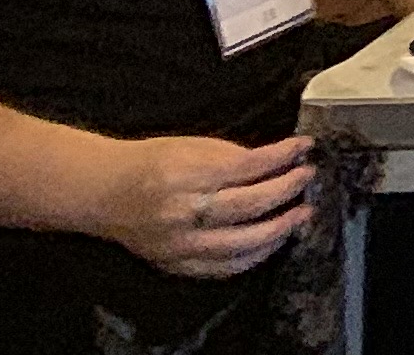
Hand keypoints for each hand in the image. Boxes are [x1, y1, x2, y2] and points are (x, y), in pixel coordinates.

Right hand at [93, 133, 316, 279]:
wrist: (105, 193)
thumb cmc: (153, 162)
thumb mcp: (194, 146)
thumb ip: (235, 156)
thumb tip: (279, 161)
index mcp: (188, 175)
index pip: (248, 167)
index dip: (283, 156)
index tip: (306, 147)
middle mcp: (185, 213)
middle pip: (250, 206)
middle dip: (287, 191)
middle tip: (307, 178)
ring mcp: (180, 244)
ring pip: (242, 244)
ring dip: (279, 230)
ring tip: (301, 215)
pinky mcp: (176, 265)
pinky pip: (223, 268)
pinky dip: (254, 256)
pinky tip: (273, 241)